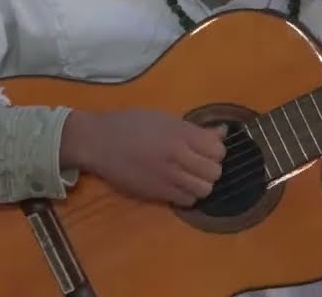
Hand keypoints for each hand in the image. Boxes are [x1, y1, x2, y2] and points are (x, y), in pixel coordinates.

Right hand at [60, 109, 226, 206]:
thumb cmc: (130, 124)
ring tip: (190, 177)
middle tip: (199, 164)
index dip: (215, 151)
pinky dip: (187, 195)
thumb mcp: (165, 118)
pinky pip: (187, 201)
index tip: (206, 149)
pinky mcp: (157, 193)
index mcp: (180, 133)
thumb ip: (194, 129)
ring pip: (204, 190)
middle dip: (211, 169)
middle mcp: (177, 156)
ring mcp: (167, 177)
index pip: (218, 149)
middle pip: (214, 172)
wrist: (98, 142)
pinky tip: (177, 185)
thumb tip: (223, 132)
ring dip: (201, 184)